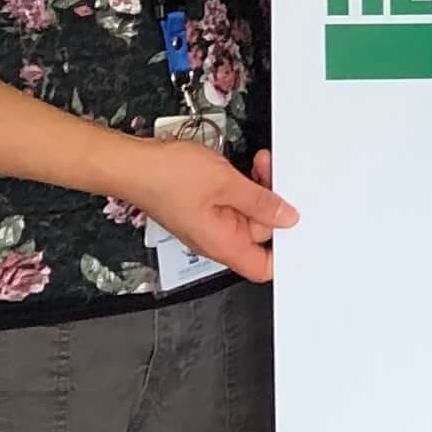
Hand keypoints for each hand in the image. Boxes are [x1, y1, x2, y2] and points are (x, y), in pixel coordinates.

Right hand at [128, 136, 295, 282]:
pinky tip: (246, 167)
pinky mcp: (204, 207)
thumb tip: (287, 217)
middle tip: (275, 178)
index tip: (300, 230)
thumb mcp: (226, 183)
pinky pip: (234, 201)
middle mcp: (217, 239)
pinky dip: (244, 186)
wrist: (131, 164)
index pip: (263, 268)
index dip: (285, 254)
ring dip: (259, 190)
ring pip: (249, 213)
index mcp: (223, 244)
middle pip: (261, 233)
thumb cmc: (165, 177)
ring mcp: (210, 222)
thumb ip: (260, 201)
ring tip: (260, 165)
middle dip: (273, 205)